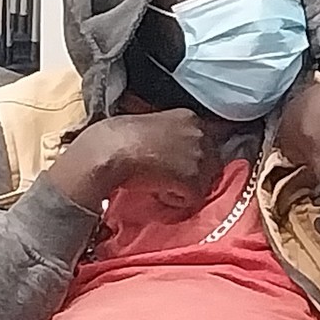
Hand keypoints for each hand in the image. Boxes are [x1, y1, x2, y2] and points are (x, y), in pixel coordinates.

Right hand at [48, 109, 223, 212]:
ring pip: (203, 183)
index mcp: (191, 117)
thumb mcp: (153, 127)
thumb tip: (175, 154)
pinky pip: (192, 200)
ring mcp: (200, 157)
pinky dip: (174, 201)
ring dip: (183, 188)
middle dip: (192, 174)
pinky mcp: (194, 179)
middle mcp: (201, 134)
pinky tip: (156, 192)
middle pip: (211, 163)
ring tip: (158, 184)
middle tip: (166, 179)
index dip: (191, 159)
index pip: (206, 143)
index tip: (174, 166)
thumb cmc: (119, 138)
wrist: (108, 151)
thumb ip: (171, 136)